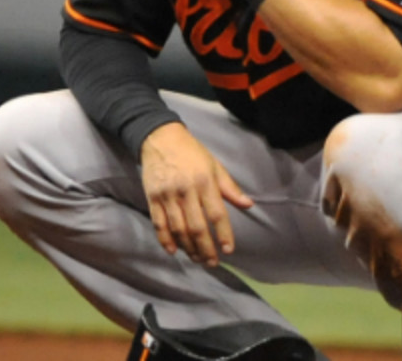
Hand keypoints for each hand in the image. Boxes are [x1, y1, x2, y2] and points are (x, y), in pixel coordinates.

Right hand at [139, 122, 253, 266]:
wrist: (160, 138)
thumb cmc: (192, 152)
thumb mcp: (215, 166)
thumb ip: (230, 188)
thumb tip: (249, 205)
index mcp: (205, 182)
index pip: (216, 214)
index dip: (223, 234)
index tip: (228, 250)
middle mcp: (186, 190)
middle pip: (196, 227)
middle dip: (205, 248)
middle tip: (212, 262)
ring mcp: (167, 195)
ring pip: (178, 229)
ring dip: (188, 248)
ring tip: (197, 259)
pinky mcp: (152, 198)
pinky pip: (158, 224)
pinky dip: (165, 240)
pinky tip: (174, 251)